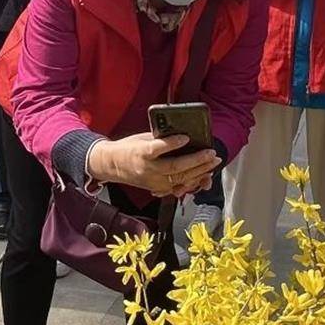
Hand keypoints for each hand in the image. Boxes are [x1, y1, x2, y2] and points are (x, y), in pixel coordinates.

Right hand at [87, 133, 220, 197]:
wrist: (112, 165)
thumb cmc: (128, 148)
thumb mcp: (141, 138)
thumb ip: (159, 138)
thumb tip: (181, 136)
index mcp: (141, 153)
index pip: (158, 148)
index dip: (173, 143)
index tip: (186, 137)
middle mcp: (147, 169)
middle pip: (175, 167)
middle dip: (197, 160)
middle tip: (212, 153)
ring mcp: (153, 181)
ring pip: (180, 179)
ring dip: (199, 171)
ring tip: (212, 163)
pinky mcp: (156, 189)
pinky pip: (177, 187)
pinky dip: (192, 181)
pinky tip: (203, 175)